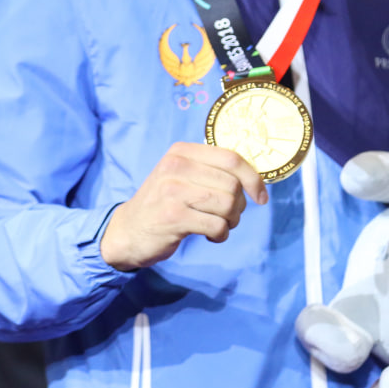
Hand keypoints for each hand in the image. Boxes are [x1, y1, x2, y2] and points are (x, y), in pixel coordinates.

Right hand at [99, 142, 267, 270]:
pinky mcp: (173, 217)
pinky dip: (221, 234)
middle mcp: (176, 166)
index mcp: (182, 151)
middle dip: (239, 206)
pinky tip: (210, 236)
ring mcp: (173, 191)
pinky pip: (217, 225)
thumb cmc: (163, 203)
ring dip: (230, 221)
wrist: (127, 231)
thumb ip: (210, 170)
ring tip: (219, 226)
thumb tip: (254, 178)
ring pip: (227, 204)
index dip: (253, 178)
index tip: (261, 197)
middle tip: (228, 216)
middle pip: (232, 185)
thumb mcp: (181, 176)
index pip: (231, 158)